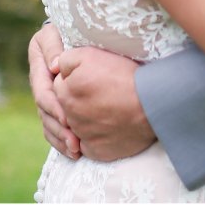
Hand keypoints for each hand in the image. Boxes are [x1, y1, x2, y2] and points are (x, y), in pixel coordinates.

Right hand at [29, 24, 80, 157]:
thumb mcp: (55, 33)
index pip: (44, 93)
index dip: (55, 108)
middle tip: (75, 142)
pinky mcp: (57, 107)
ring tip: (77, 150)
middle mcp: (40, 86)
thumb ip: (54, 47)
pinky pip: (55, 128)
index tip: (68, 119)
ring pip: (49, 124)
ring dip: (61, 139)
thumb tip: (55, 67)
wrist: (72, 33)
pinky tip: (75, 152)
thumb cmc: (66, 29)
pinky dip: (62, 141)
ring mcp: (47, 98)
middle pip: (46, 114)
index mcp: (38, 69)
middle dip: (59, 129)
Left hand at [53, 46, 155, 161]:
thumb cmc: (123, 76)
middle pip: (66, 106)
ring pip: (76, 126)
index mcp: (65, 93)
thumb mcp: (91, 55)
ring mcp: (82, 136)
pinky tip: (106, 127)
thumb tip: (53, 67)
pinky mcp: (96, 151)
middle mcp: (69, 117)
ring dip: (84, 119)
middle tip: (98, 93)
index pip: (59, 84)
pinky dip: (93, 138)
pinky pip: (87, 145)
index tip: (89, 77)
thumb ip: (66, 59)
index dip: (73, 78)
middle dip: (76, 99)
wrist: (151, 103)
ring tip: (104, 108)